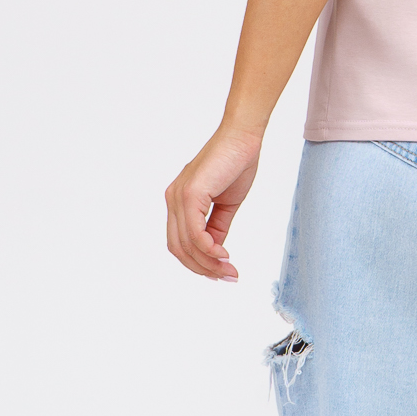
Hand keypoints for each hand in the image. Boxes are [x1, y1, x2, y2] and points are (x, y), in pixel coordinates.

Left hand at [165, 123, 262, 279]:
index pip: (180, 242)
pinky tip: (224, 255)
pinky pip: (195, 232)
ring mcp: (178, 197)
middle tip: (227, 277)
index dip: (198, 263)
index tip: (221, 274)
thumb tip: (216, 251)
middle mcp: (173, 200)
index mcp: (179, 201)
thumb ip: (217, 227)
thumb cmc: (236, 163)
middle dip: (203, 268)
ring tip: (229, 271)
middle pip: (179, 248)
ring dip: (209, 263)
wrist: (243, 138)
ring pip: (186, 244)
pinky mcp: (190, 194)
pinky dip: (209, 249)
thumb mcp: (226, 204)